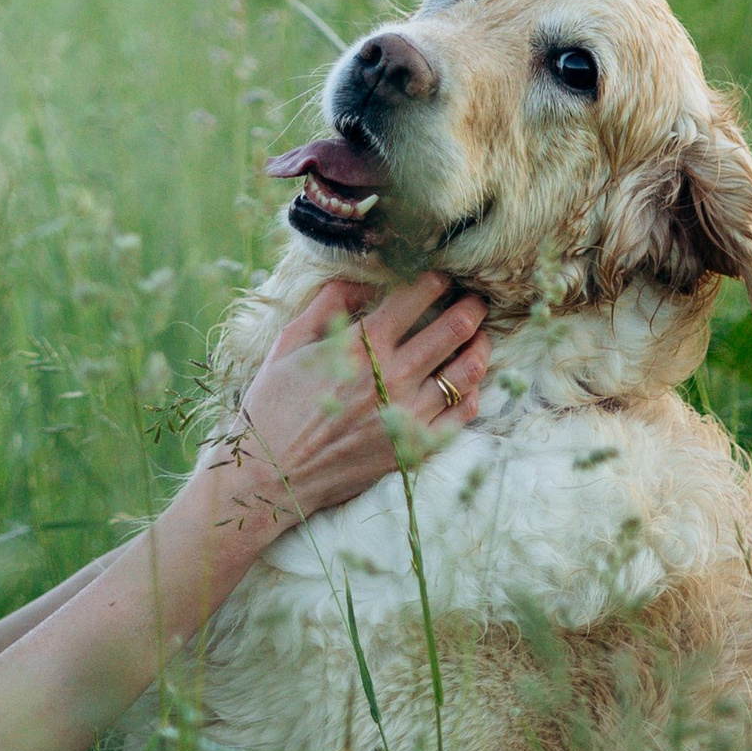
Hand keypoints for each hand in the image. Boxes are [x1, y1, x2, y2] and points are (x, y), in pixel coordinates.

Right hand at [198, 272, 489, 549]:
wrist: (271, 475)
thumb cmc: (273, 405)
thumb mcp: (289, 343)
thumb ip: (327, 304)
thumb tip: (357, 279)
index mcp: (362, 345)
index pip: (417, 298)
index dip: (436, 280)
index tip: (444, 275)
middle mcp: (392, 377)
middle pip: (454, 330)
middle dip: (471, 306)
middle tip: (477, 298)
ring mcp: (407, 416)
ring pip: (465, 373)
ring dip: (480, 347)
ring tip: (480, 337)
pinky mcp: (413, 449)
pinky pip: (459, 417)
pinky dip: (470, 395)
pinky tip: (467, 385)